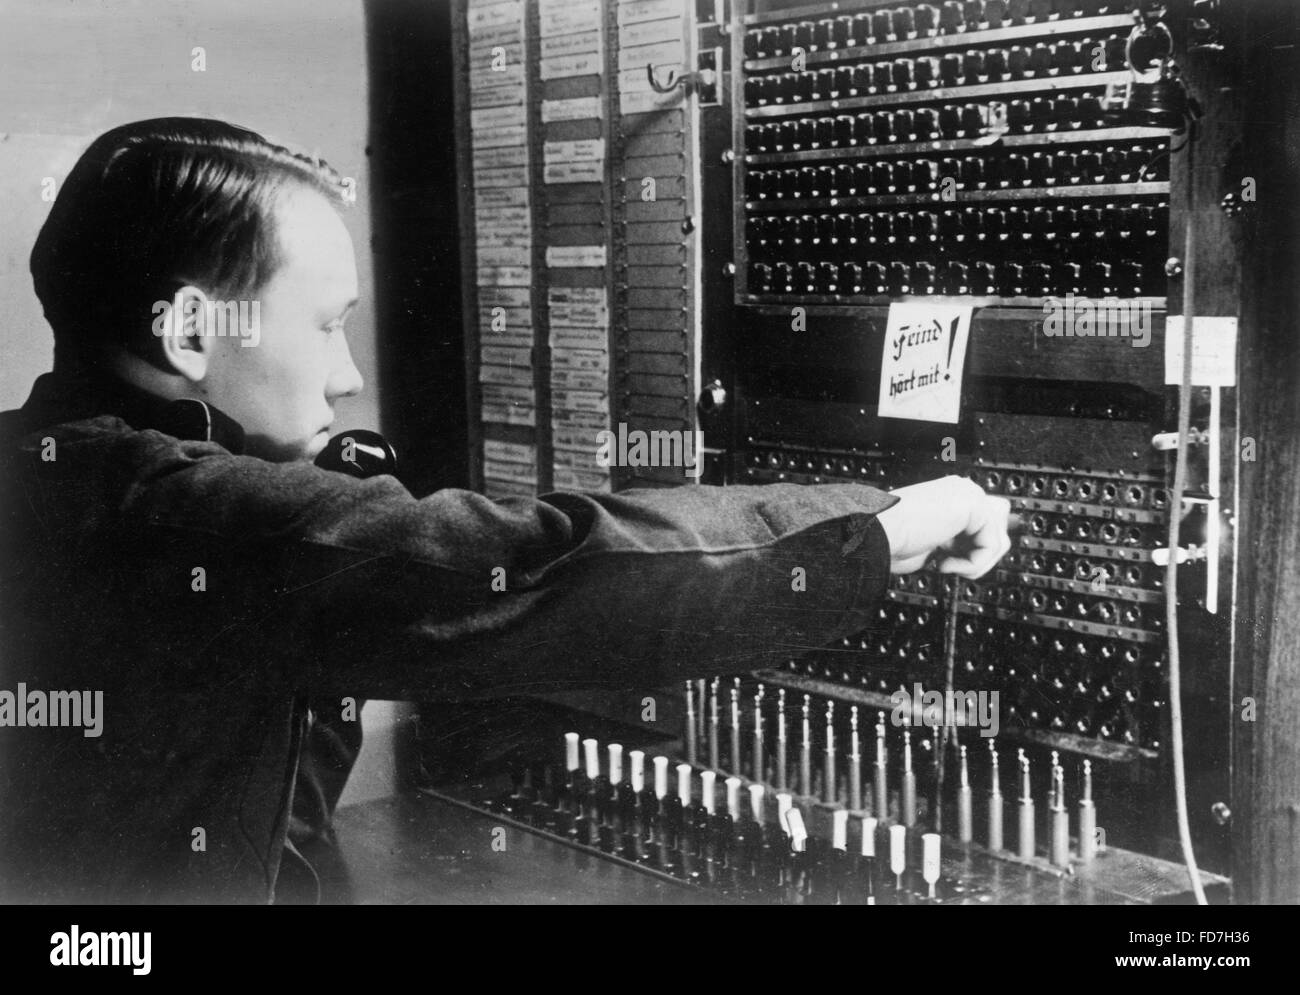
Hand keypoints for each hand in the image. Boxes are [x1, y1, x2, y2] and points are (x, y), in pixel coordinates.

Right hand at [875, 475, 1011, 577]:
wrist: (874, 534)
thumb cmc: (893, 540)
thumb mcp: (935, 544)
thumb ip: (963, 540)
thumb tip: (994, 545)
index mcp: (952, 496)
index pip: (987, 525)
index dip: (971, 551)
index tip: (942, 560)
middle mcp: (962, 490)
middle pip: (1000, 531)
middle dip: (978, 556)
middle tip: (945, 561)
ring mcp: (969, 494)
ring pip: (999, 541)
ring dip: (972, 563)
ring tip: (944, 563)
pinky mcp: (975, 505)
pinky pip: (992, 546)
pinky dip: (970, 564)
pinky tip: (942, 561)